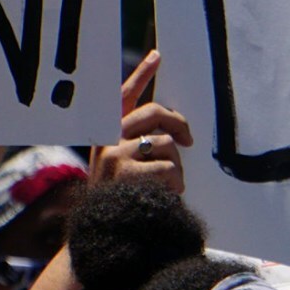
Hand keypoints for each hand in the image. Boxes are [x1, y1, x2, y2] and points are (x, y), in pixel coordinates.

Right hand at [91, 50, 191, 193]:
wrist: (101, 234)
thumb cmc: (120, 201)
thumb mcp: (121, 168)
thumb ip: (139, 145)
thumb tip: (175, 133)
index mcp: (107, 134)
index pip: (125, 96)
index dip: (142, 74)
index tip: (157, 55)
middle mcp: (108, 139)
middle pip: (155, 112)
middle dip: (179, 123)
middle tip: (189, 140)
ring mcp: (115, 155)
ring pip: (167, 144)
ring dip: (177, 166)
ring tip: (170, 185)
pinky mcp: (126, 173)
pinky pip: (169, 168)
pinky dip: (176, 183)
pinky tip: (168, 195)